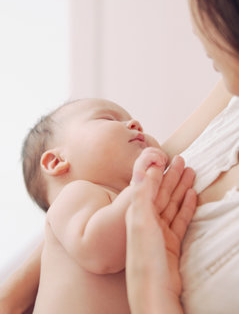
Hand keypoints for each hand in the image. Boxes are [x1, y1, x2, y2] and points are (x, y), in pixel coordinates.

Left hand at [126, 153, 196, 312]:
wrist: (153, 292)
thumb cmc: (145, 258)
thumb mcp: (141, 221)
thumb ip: (141, 194)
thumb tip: (142, 168)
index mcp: (138, 213)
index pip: (151, 187)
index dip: (160, 172)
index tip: (168, 157)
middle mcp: (147, 220)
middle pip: (163, 193)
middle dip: (173, 177)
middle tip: (184, 162)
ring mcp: (160, 231)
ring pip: (172, 204)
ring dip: (181, 189)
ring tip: (191, 175)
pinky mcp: (170, 242)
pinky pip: (179, 219)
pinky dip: (186, 207)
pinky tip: (192, 196)